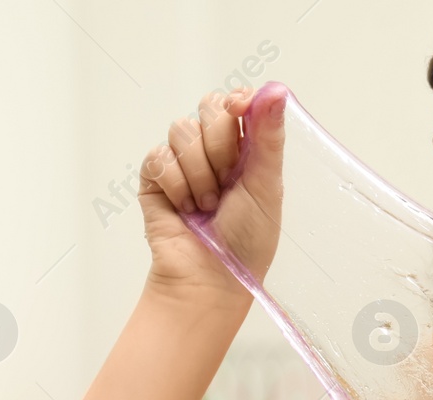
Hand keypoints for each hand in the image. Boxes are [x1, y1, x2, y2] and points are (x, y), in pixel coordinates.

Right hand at [138, 85, 285, 303]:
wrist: (211, 276)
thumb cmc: (247, 239)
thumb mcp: (267, 186)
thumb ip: (269, 137)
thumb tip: (278, 91)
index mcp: (247, 149)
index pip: (238, 102)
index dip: (238, 101)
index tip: (239, 111)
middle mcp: (215, 150)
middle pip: (209, 107)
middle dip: (221, 145)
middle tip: (229, 181)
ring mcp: (182, 160)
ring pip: (182, 130)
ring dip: (200, 173)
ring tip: (208, 205)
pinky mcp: (155, 175)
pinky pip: (160, 156)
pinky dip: (177, 185)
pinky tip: (185, 209)